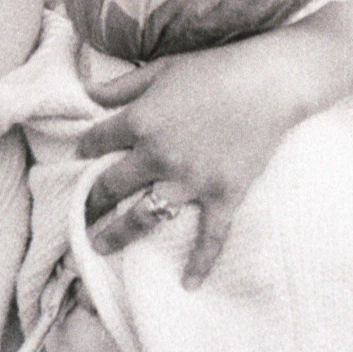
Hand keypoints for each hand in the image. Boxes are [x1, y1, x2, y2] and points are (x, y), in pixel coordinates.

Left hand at [77, 41, 304, 286]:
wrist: (271, 82)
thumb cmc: (216, 68)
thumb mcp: (162, 68)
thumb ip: (122, 86)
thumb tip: (87, 91)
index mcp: (140, 121)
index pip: (98, 141)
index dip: (86, 148)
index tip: (81, 157)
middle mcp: (158, 155)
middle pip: (111, 187)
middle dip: (91, 202)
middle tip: (81, 215)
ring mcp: (191, 180)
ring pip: (144, 217)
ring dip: (119, 235)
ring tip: (102, 246)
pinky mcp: (223, 195)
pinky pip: (209, 237)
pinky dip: (200, 263)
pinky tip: (188, 284)